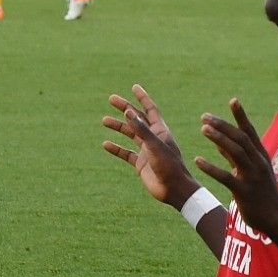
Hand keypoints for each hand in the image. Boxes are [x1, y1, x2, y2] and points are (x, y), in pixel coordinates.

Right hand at [103, 85, 199, 206]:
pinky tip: (105, 144)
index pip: (151, 110)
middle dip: (125, 108)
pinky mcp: (140, 163)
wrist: (173, 189)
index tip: (134, 87)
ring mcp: (146, 151)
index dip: (143, 98)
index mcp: (161, 131)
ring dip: (118, 126)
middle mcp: (153, 138)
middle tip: (111, 99)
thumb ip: (141, 129)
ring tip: (104, 120)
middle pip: (137, 119)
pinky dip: (116, 148)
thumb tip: (128, 111)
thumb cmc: (169, 166)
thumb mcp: (154, 146)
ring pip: (130, 134)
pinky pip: (126, 153)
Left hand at [195, 98, 277, 238]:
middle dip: (223, 125)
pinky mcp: (244, 192)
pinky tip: (198, 160)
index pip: (250, 132)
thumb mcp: (251, 172)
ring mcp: (252, 177)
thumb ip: (235, 158)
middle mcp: (258, 163)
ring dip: (219, 139)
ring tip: (203, 129)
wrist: (275, 218)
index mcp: (261, 156)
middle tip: (204, 116)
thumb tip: (220, 145)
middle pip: (241, 138)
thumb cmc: (262, 194)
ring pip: (236, 153)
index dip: (241, 116)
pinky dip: (211, 167)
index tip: (233, 100)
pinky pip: (226, 177)